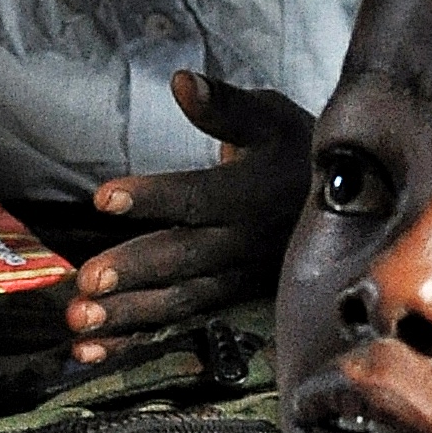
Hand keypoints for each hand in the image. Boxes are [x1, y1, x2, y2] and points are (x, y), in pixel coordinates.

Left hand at [67, 70, 312, 361]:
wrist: (352, 205)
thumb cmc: (294, 151)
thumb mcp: (269, 117)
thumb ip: (223, 105)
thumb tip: (182, 80)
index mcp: (250, 194)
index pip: (197, 197)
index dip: (152, 197)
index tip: (104, 197)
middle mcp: (242, 243)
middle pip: (183, 258)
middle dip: (134, 271)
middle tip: (87, 281)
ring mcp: (235, 280)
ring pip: (177, 302)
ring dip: (127, 315)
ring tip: (79, 322)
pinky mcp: (226, 304)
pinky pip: (177, 327)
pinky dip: (133, 342)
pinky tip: (89, 352)